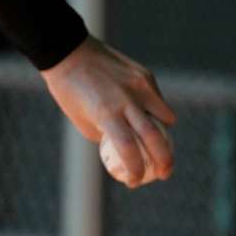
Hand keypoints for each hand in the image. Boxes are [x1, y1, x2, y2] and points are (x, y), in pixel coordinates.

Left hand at [40, 35, 176, 188]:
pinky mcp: (145, 75)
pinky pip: (158, 100)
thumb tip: (125, 152)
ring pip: (165, 118)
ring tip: (155, 140)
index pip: (129, 151)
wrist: (70, 53)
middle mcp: (127, 100)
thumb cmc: (71, 92)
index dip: (135, 171)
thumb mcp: (84, 121)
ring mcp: (140, 86)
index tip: (134, 182)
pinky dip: (155, 111)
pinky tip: (143, 113)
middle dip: (165, 162)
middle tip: (164, 174)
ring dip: (163, 133)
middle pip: (157, 138)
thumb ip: (108, 135)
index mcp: (107, 114)